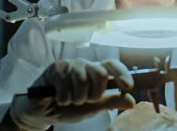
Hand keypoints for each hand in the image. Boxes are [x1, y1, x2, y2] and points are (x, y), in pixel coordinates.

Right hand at [9, 58, 134, 130]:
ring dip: (76, 99)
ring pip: (82, 82)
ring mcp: (70, 65)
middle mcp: (85, 65)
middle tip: (86, 100)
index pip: (113, 65)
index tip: (128, 87)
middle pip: (100, 73)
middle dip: (95, 93)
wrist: (44, 112)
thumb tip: (131, 101)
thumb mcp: (94, 107)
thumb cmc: (70, 107)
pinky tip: (58, 98)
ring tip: (70, 100)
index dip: (122, 74)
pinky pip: (65, 89)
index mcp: (96, 71)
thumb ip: (111, 102)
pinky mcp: (55, 69)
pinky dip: (63, 100)